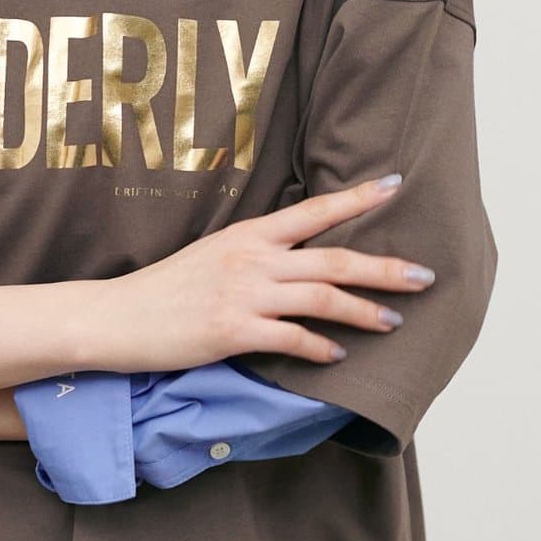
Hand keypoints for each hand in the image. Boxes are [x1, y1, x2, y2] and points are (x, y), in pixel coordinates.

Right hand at [92, 174, 435, 370]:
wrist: (116, 318)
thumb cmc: (164, 291)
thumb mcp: (212, 256)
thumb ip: (255, 255)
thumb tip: (297, 262)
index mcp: (249, 235)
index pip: (314, 210)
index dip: (358, 197)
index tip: (396, 185)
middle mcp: (252, 259)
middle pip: (335, 257)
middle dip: (385, 268)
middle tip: (424, 276)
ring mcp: (243, 294)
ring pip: (323, 297)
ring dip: (365, 312)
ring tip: (394, 322)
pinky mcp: (234, 332)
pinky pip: (293, 339)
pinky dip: (321, 348)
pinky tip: (337, 356)